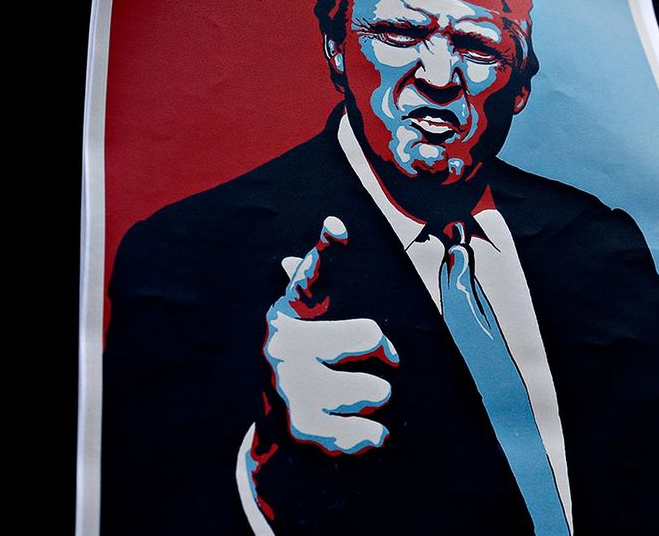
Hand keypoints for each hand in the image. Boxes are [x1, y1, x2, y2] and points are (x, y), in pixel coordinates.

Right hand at [263, 216, 398, 454]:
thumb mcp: (303, 319)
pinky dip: (372, 433)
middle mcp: (285, 348)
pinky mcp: (306, 430)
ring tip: (360, 394)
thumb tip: (335, 226)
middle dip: (384, 350)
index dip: (326, 249)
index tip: (338, 226)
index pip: (312, 276)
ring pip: (376, 388)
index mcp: (287, 315)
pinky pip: (367, 431)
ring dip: (376, 394)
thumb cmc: (304, 359)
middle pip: (370, 335)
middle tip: (383, 357)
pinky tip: (367, 427)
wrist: (274, 433)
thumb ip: (316, 276)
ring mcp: (293, 390)